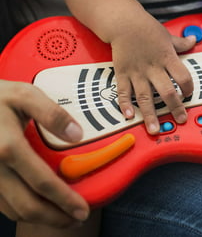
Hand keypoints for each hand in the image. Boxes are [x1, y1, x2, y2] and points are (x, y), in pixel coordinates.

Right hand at [0, 80, 88, 226]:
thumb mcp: (26, 95)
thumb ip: (52, 114)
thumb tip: (76, 134)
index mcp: (8, 148)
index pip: (42, 183)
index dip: (64, 200)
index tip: (82, 208)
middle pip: (26, 206)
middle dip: (55, 217)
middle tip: (76, 218)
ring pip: (12, 210)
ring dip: (39, 216)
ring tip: (62, 213)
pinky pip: (1, 203)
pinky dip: (21, 209)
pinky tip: (39, 203)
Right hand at [110, 12, 195, 134]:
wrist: (124, 23)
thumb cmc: (146, 28)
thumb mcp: (167, 35)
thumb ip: (181, 43)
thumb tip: (194, 41)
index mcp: (167, 58)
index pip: (183, 77)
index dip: (189, 88)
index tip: (190, 94)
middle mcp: (153, 68)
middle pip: (167, 91)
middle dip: (175, 108)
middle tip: (180, 119)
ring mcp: (137, 72)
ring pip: (145, 97)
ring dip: (150, 114)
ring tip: (154, 129)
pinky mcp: (123, 74)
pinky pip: (124, 92)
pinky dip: (126, 105)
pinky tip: (129, 116)